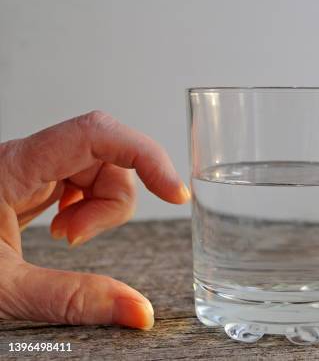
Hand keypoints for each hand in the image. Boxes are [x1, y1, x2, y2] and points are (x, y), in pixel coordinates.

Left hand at [0, 111, 189, 328]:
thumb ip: (74, 300)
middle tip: (78, 240)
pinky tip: (63, 230)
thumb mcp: (1, 290)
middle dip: (113, 201)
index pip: (97, 134)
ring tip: (66, 240)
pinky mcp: (33, 184)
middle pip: (104, 155)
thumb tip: (138, 311)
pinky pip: (82, 182)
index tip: (175, 193)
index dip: (146, 155)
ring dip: (100, 208)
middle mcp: (25, 158)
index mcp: (12, 166)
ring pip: (99, 168)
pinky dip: (88, 209)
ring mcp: (30, 169)